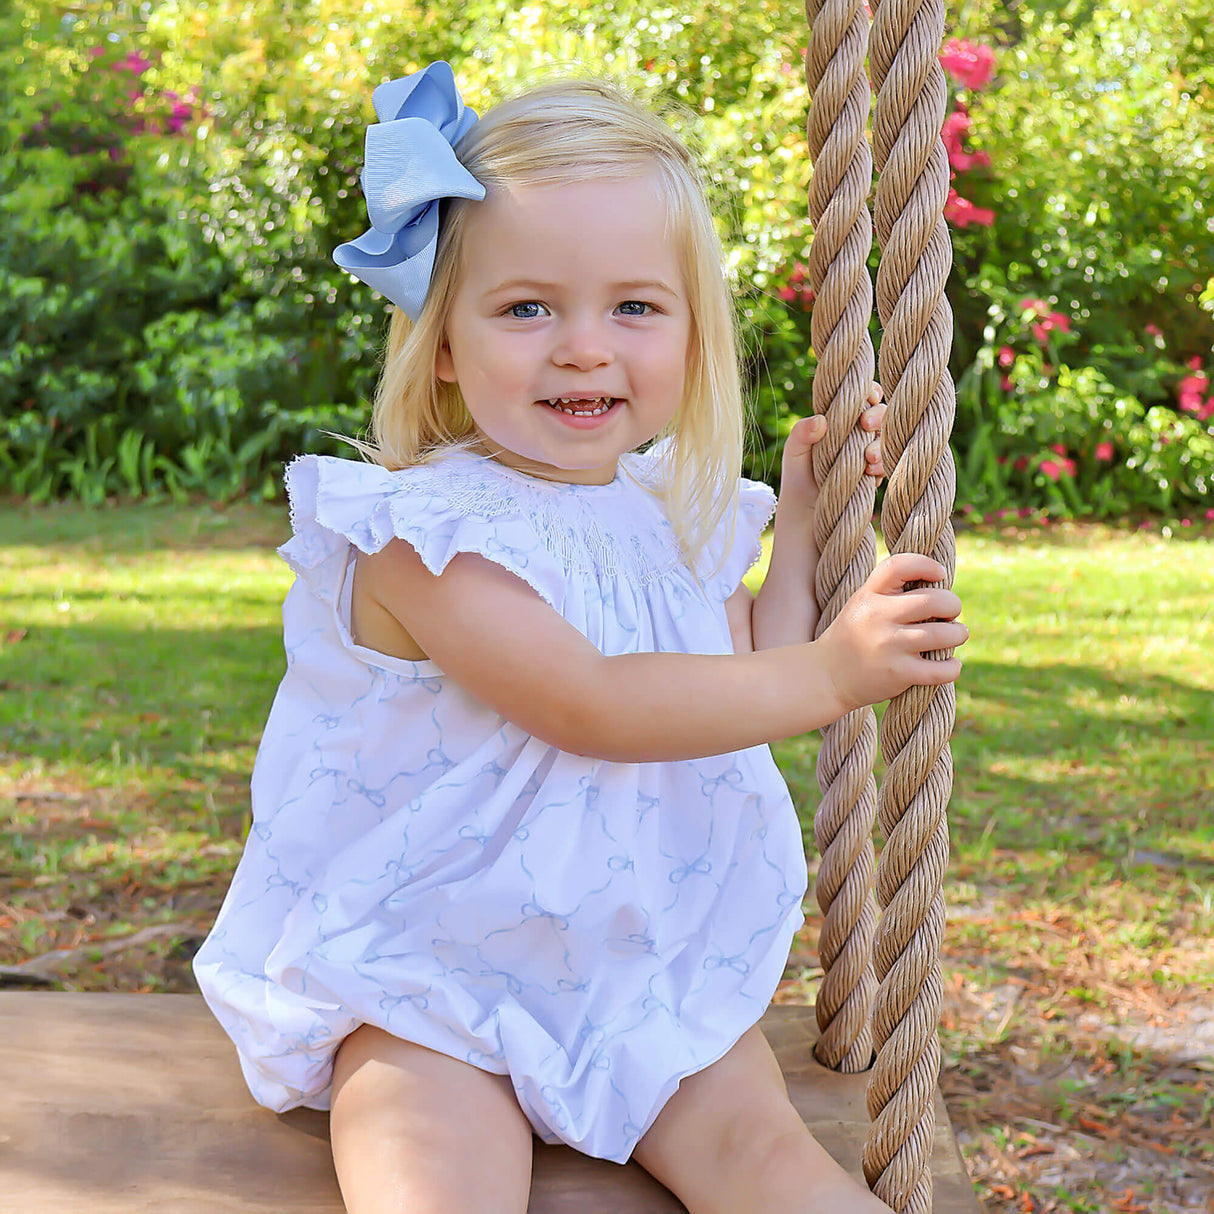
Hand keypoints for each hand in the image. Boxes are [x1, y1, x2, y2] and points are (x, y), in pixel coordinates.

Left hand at [779, 383, 886, 513]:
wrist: (807, 519)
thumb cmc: (798, 480)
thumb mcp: (794, 455)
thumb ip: (801, 435)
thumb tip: (821, 420)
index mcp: (837, 419)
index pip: (859, 396)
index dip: (867, 391)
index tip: (866, 397)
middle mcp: (856, 433)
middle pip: (879, 413)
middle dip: (878, 414)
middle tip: (866, 424)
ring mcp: (867, 453)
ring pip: (887, 438)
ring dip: (881, 444)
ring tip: (868, 458)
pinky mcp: (874, 474)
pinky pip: (888, 464)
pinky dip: (882, 466)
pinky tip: (870, 473)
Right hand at [816, 553, 967, 710]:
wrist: (826, 677)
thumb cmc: (854, 636)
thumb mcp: (862, 604)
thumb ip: (891, 592)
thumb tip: (941, 586)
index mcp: (868, 595)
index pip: (899, 565)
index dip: (926, 564)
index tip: (939, 574)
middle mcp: (878, 617)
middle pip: (934, 600)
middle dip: (953, 605)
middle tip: (951, 614)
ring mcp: (888, 646)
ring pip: (945, 634)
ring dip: (958, 634)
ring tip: (956, 635)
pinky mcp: (899, 674)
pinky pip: (942, 669)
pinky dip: (953, 667)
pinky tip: (949, 664)